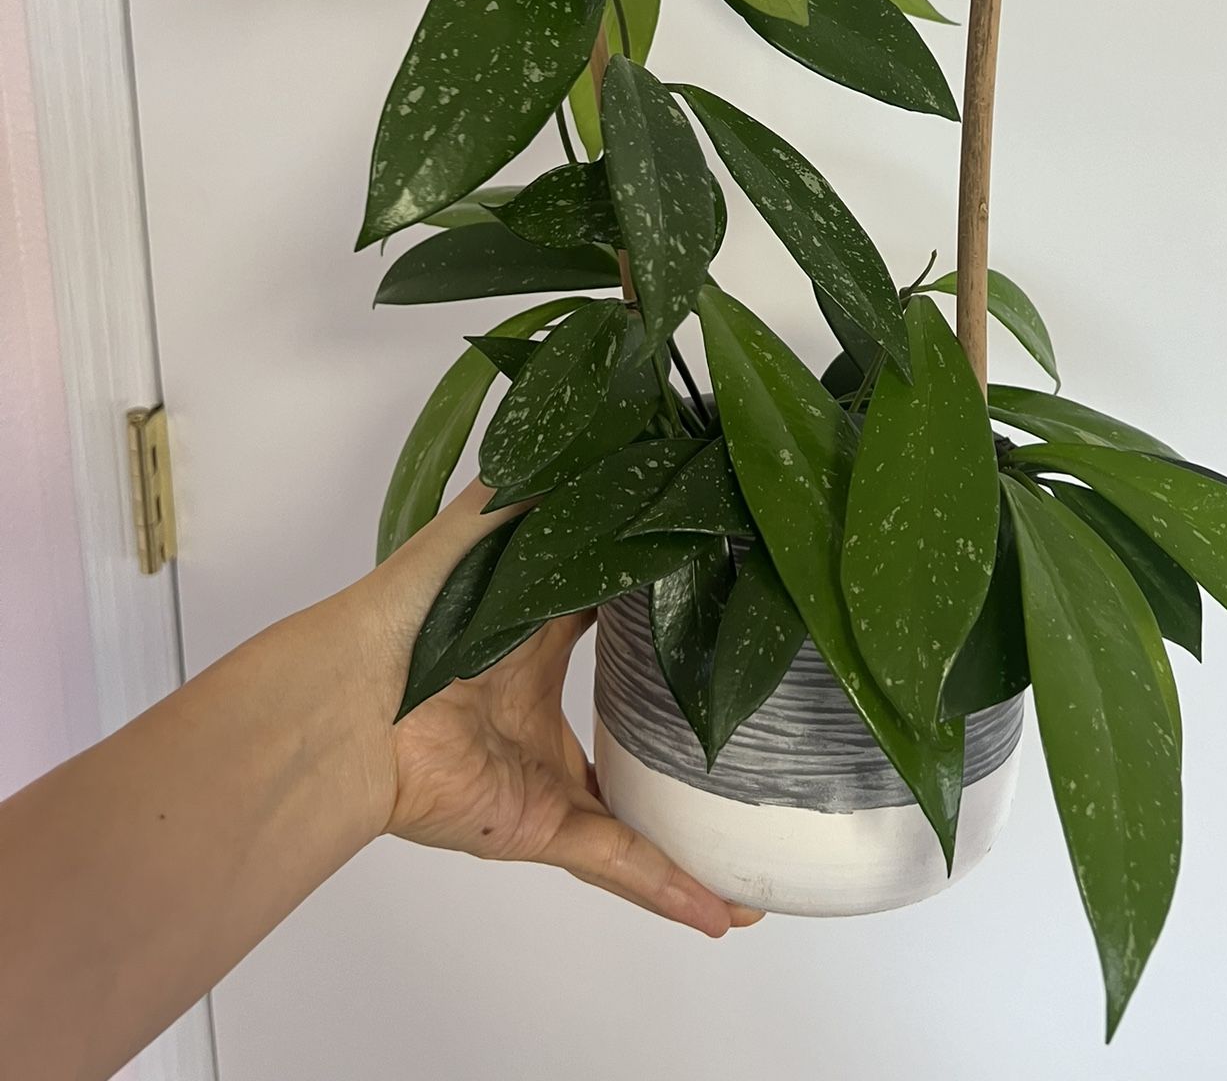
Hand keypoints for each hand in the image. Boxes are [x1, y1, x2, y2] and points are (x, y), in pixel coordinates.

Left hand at [364, 483, 762, 937]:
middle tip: (759, 729)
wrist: (352, 704)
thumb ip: (538, 488)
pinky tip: (726, 909)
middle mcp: (541, 706)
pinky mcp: (537, 824)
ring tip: (759, 853)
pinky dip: (671, 887)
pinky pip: (618, 860)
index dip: (669, 610)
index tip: (731, 595)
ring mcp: (542, 772)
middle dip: (685, 734)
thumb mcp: (486, 530)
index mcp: (532, 633)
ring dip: (694, 834)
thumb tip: (606, 430)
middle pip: (631, 723)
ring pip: (637, 808)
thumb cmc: (411, 608)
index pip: (612, 617)